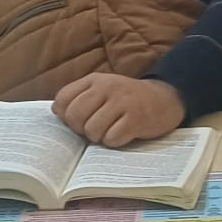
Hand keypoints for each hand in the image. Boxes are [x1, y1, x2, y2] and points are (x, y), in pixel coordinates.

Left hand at [51, 73, 185, 146]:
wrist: (165, 98)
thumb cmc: (128, 99)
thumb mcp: (103, 89)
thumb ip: (80, 97)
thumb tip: (56, 111)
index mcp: (95, 80)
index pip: (63, 99)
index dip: (65, 116)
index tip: (78, 120)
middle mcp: (107, 87)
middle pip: (75, 116)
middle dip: (81, 129)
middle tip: (94, 129)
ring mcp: (122, 102)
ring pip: (92, 130)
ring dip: (99, 137)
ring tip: (110, 131)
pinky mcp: (136, 118)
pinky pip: (111, 138)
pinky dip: (115, 142)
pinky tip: (123, 134)